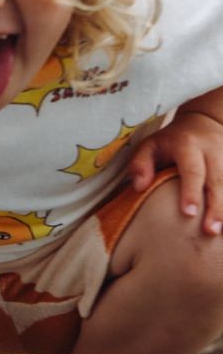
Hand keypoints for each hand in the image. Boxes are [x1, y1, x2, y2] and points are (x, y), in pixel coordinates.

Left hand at [128, 110, 222, 234]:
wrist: (204, 121)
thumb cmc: (170, 141)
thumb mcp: (149, 145)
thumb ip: (140, 164)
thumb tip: (139, 188)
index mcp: (188, 145)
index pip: (192, 170)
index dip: (191, 192)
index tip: (189, 214)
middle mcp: (213, 150)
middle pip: (218, 180)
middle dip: (216, 207)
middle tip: (210, 231)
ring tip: (220, 232)